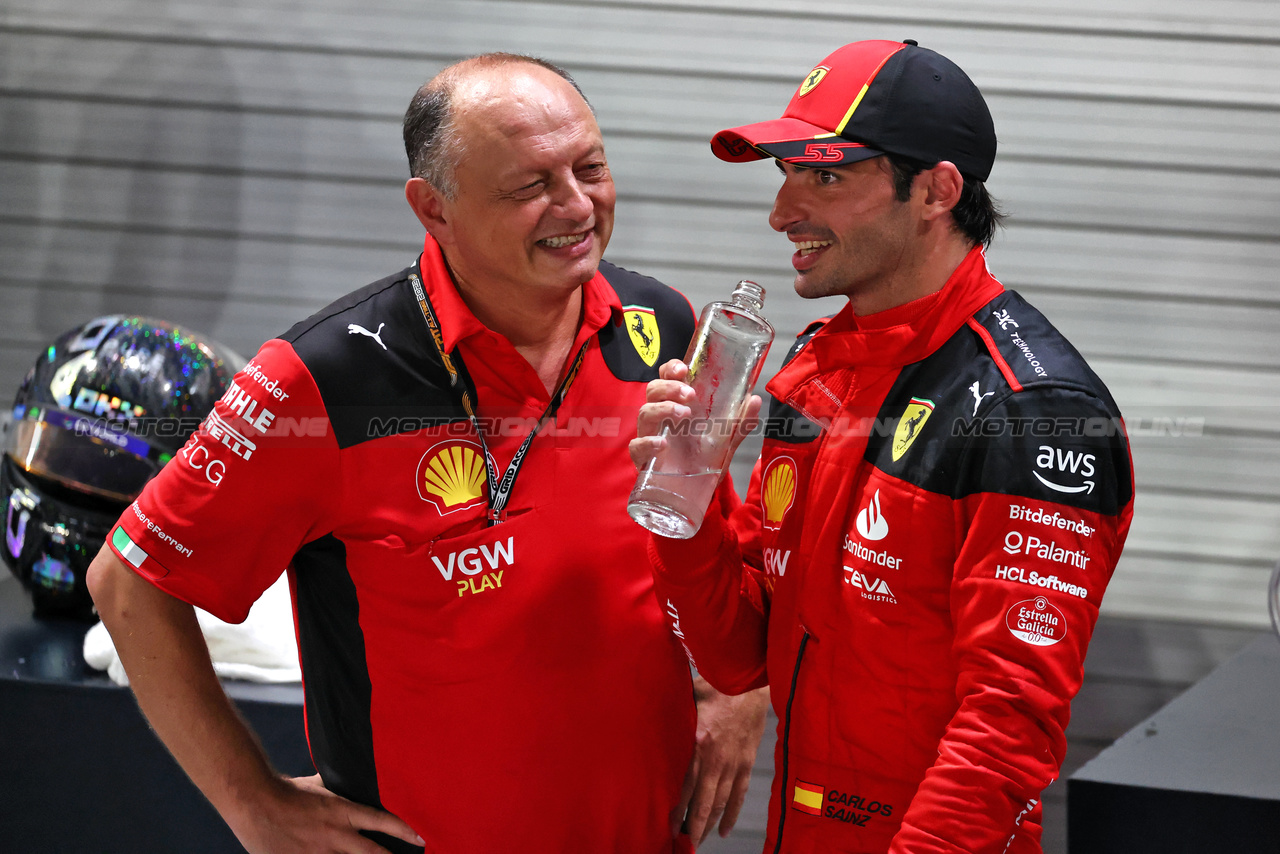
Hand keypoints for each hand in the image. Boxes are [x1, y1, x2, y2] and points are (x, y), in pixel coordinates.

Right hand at [230, 774, 423, 853]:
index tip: (421, 838)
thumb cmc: (286, 790)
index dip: (404, 830)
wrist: (255, 801)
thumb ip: (336, 789)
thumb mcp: (318, 786)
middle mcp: (335, 834)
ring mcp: (319, 852)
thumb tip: (349, 779)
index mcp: (342, 811)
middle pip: (372, 852)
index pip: (382, 821)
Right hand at [630, 360, 761, 470]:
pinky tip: (662, 445)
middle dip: (669, 387)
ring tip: (684, 414)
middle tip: (690, 394)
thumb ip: (740, 421)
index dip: (671, 368)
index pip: (666, 377)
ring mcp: (649, 436)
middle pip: (653, 390)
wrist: (698, 492)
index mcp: (676, 404)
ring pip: (644, 413)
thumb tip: (755, 399)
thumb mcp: (726, 439)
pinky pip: (636, 446)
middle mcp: (660, 417)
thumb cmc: (704, 458)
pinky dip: (647, 442)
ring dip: (663, 409)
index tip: (684, 369)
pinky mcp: (643, 458)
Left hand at [674, 679, 770, 845]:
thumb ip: (675, 718)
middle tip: (682, 843)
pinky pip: (738, 794)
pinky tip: (722, 829)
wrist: (749, 682)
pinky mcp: (746, 762)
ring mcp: (734, 763)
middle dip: (691, 825)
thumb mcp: (687, 699)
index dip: (676, 808)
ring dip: (708, 823)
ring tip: (698, 840)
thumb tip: (652, 725)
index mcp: (699, 743)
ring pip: (720, 802)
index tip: (668, 825)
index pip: (685, 785)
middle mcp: (716, 759)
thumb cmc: (714, 686)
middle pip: (702, 801)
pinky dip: (730, 814)